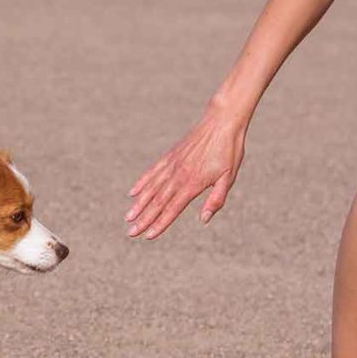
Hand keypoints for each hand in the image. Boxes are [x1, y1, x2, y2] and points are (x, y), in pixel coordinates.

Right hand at [125, 106, 246, 238]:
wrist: (220, 122)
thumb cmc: (229, 150)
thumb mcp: (229, 177)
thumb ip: (215, 199)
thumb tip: (204, 219)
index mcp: (193, 184)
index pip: (172, 209)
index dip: (160, 224)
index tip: (148, 236)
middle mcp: (177, 176)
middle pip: (157, 202)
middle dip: (143, 219)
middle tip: (131, 233)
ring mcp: (170, 165)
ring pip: (150, 189)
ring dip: (138, 205)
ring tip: (128, 218)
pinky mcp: (168, 156)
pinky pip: (151, 173)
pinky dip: (141, 183)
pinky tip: (132, 193)